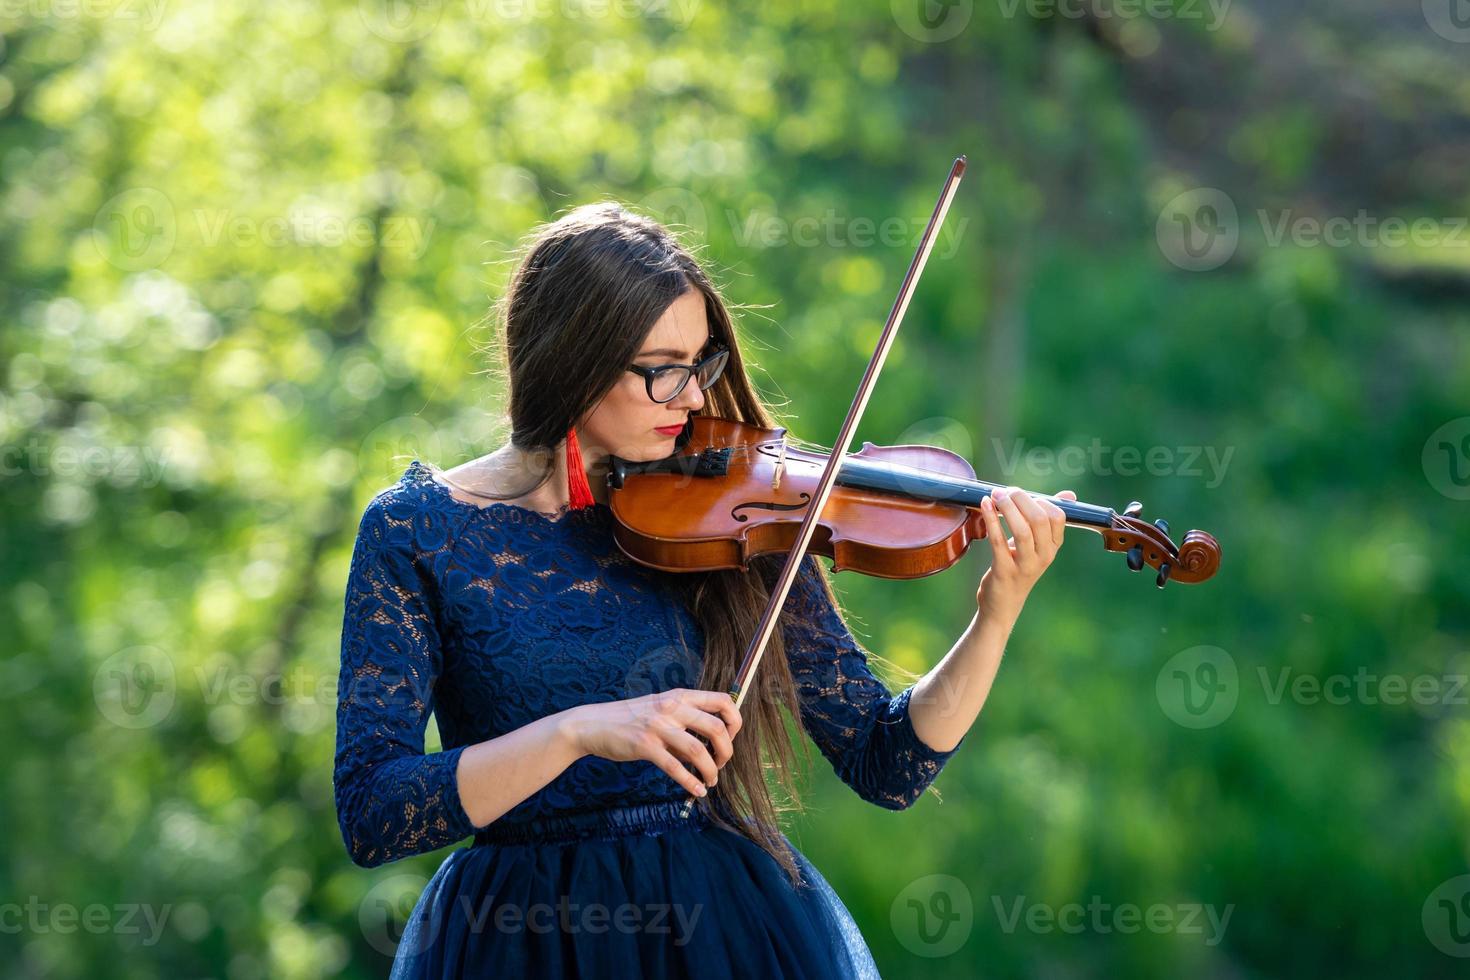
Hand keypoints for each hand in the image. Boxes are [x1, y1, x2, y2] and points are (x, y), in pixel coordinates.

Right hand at [561, 688, 742, 797]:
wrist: (593, 724)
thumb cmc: (630, 718)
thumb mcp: (660, 708)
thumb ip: (684, 719)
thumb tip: (711, 742)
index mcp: (680, 696)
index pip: (723, 700)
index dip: (735, 720)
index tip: (731, 738)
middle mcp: (672, 708)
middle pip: (716, 727)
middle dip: (727, 751)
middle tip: (721, 764)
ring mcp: (658, 726)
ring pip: (698, 750)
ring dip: (711, 770)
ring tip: (710, 781)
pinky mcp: (645, 745)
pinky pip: (675, 767)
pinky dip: (690, 782)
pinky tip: (696, 791)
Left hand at [976, 485, 1075, 622]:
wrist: (1003, 604)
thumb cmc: (1019, 567)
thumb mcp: (1036, 544)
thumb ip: (1048, 519)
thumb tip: (1068, 495)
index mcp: (1053, 547)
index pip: (1058, 516)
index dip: (1040, 500)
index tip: (1021, 495)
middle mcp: (1044, 556)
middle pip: (1040, 520)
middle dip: (1021, 500)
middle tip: (1004, 491)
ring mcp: (1025, 565)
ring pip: (1022, 530)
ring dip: (1007, 508)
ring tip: (995, 495)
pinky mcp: (1004, 571)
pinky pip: (998, 541)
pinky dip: (991, 519)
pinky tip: (984, 505)